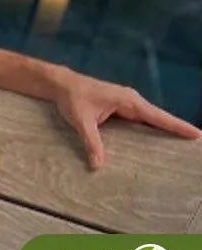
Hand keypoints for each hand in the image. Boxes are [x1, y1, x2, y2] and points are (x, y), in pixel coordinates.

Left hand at [52, 73, 200, 169]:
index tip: (197, 134)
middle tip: (195, 144)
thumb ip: (91, 141)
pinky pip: (140, 122)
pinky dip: (150, 130)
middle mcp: (132, 102)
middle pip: (159, 119)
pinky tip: (156, 143)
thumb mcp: (81, 120)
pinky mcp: (121, 109)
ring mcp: (127, 105)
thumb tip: (97, 165)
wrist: (60, 84)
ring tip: (181, 146)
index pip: (158, 116)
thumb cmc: (72, 98)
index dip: (177, 126)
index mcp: (128, 101)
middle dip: (176, 130)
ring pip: (150, 121)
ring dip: (164, 131)